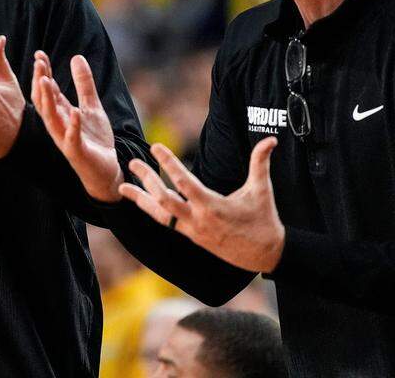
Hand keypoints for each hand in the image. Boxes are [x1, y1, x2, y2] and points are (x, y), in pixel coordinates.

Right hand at [32, 51, 121, 201]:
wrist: (106, 169)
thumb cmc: (95, 139)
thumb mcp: (91, 106)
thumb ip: (84, 84)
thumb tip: (76, 57)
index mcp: (60, 113)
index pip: (47, 90)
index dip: (43, 73)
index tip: (39, 55)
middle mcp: (58, 125)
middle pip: (43, 101)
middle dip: (40, 82)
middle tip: (39, 62)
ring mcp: (65, 138)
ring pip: (51, 118)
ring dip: (48, 100)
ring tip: (46, 81)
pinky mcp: (77, 152)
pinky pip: (72, 138)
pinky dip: (73, 125)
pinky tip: (75, 112)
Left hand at [118, 138, 284, 272]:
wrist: (265, 254)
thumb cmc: (263, 219)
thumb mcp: (262, 190)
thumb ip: (260, 163)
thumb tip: (271, 139)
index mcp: (212, 206)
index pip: (184, 182)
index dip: (168, 163)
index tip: (155, 147)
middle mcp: (197, 220)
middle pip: (163, 199)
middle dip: (146, 180)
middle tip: (132, 162)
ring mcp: (192, 230)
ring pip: (159, 216)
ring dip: (141, 200)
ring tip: (123, 187)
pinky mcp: (192, 236)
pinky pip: (166, 223)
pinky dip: (152, 211)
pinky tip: (142, 201)